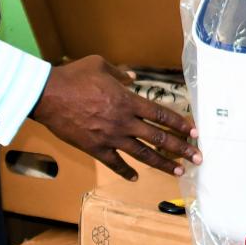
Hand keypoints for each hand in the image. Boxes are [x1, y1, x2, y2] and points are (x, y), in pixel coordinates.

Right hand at [29, 56, 199, 180]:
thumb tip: (131, 77)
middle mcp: (124, 122)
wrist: (48, 96)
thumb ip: (119, 73)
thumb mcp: (100, 65)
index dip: (179, 124)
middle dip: (181, 149)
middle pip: (159, 138)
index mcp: (128, 101)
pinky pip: (115, 163)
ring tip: (178, 171)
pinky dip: (126, 171)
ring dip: (162, 164)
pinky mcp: (95, 148)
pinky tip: (135, 178)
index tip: (193, 133)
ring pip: (143, 154)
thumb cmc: (74, 77)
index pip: (161, 115)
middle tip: (197, 158)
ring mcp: (111, 137)